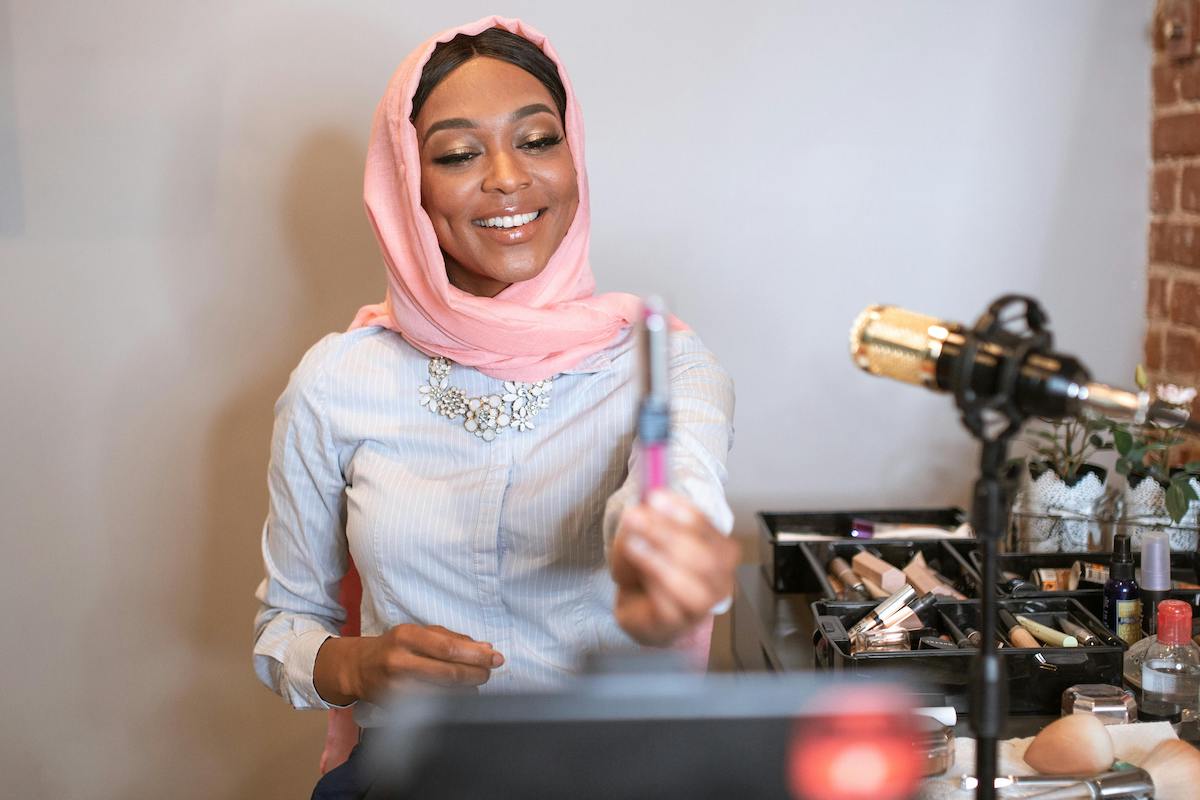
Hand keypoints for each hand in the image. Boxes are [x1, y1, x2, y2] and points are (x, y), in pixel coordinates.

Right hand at [314, 624, 502, 704]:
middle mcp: (400, 661)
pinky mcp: (396, 707)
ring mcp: (396, 687)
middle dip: (476, 674)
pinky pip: (432, 706)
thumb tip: (485, 647)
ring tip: (475, 683)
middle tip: (488, 673)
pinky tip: (458, 695)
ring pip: (443, 694)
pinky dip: (451, 701)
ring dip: (467, 690)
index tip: (495, 658)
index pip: (449, 648)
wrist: (358, 667)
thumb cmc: (395, 646)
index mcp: (407, 636)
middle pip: (449, 673)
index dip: (476, 655)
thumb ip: (452, 638)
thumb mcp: (419, 633)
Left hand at [610, 490, 739, 646]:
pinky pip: (670, 605)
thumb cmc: (650, 570)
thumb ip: (644, 523)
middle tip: (636, 517)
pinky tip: (638, 571)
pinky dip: (653, 584)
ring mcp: (703, 605)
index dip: (684, 512)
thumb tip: (640, 511)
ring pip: (691, 584)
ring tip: (633, 544)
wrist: (641, 609)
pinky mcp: (678, 623)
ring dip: (659, 560)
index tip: (656, 497)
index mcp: (719, 551)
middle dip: (667, 533)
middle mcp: (720, 579)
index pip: (710, 529)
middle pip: (705, 556)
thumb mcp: (643, 537)